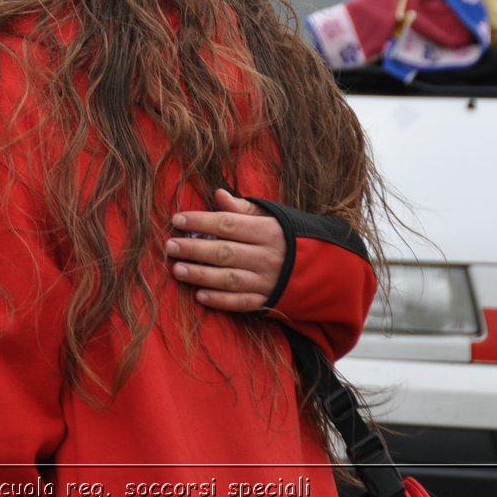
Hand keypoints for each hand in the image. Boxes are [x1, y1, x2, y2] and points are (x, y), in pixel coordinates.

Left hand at [166, 188, 284, 311]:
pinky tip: (199, 296)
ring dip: (201, 276)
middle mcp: (268, 257)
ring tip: (177, 269)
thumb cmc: (288, 238)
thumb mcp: (272, 217)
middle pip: (225, 252)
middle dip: (195, 249)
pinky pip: (242, 302)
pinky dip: (221, 301)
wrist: (327, 270)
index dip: (201, 221)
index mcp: (268, 231)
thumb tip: (218, 194)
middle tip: (170, 246)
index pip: (229, 224)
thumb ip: (244, 208)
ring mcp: (268, 281)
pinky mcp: (268, 301)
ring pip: (229, 279)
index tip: (177, 219)